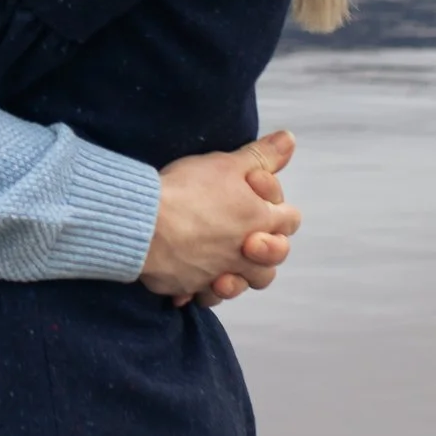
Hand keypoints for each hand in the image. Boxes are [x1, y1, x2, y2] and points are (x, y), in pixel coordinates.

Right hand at [137, 131, 301, 303]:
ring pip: (242, 283)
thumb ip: (261, 156)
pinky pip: (203, 296)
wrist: (146, 223)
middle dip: (264, 248)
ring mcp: (219, 274)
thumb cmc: (187, 190)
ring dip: (236, 275)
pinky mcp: (191, 286)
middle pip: (272, 260)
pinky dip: (199, 289)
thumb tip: (289, 140)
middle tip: (242, 232)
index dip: (276, 206)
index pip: (289, 219)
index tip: (251, 191)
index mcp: (260, 222)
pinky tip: (190, 277)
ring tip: (221, 259)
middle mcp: (245, 254)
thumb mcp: (226, 163)